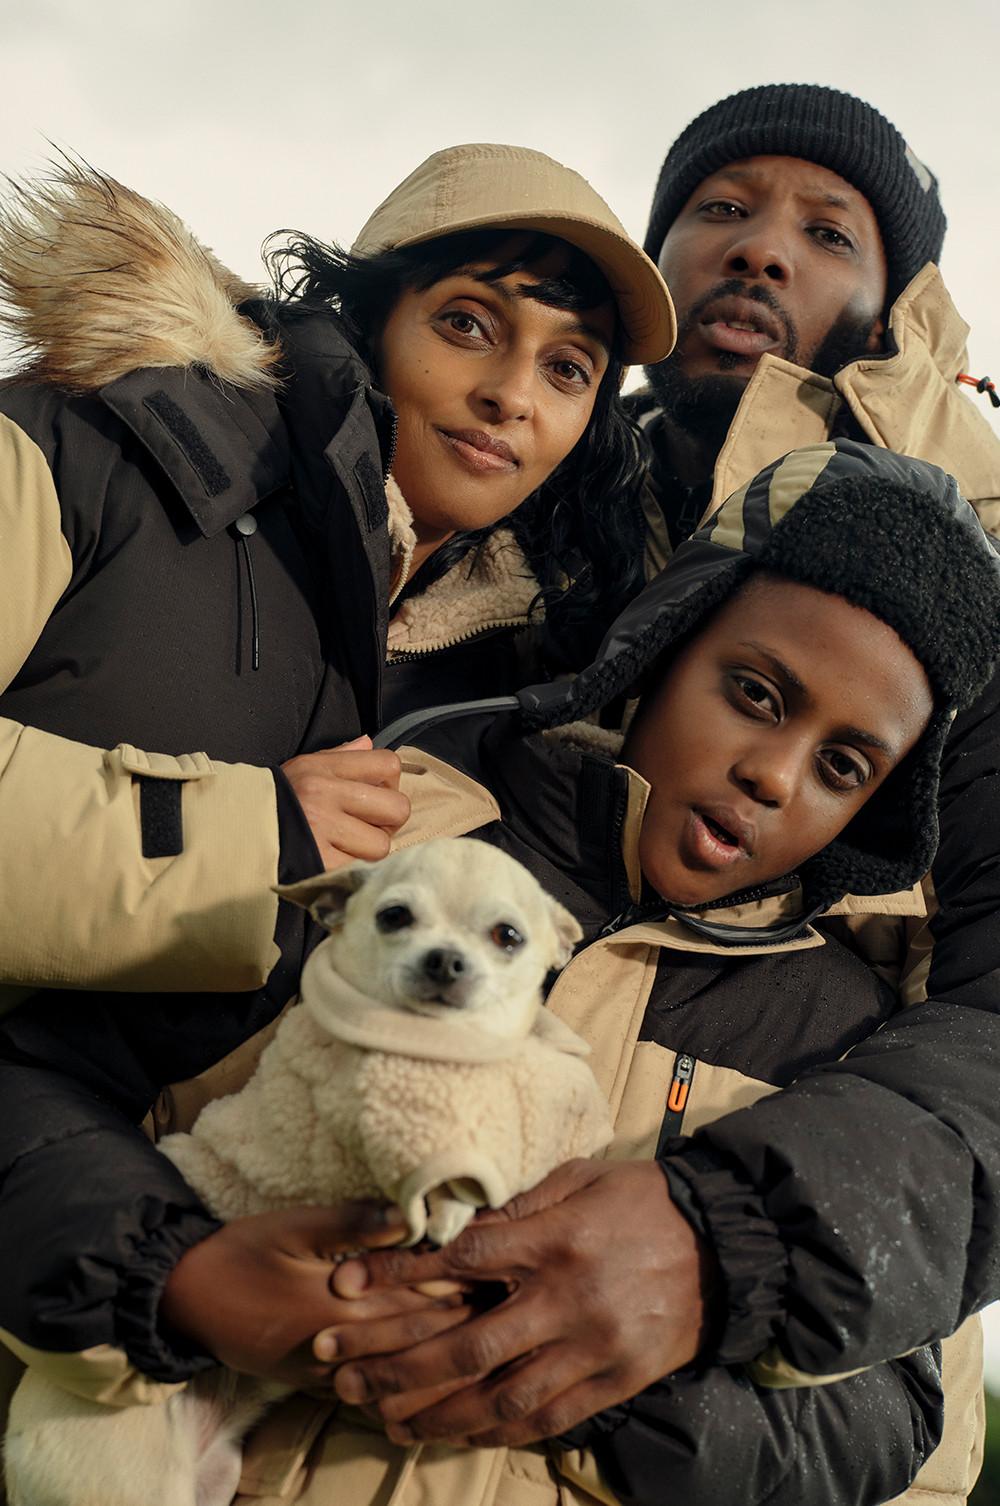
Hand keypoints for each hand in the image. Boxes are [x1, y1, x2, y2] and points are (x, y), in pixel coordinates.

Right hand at [159, 1204, 466, 1388]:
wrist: (186, 1297)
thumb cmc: (241, 1251)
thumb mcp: (292, 1224)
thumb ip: (352, 1223)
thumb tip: (409, 1215)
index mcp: (333, 1306)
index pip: (411, 1303)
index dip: (455, 1291)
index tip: (494, 1277)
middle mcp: (334, 1349)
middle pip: (412, 1342)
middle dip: (458, 1326)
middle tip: (503, 1311)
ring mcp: (323, 1374)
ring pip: (395, 1374)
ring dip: (436, 1361)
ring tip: (480, 1346)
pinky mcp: (313, 1384)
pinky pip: (368, 1391)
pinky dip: (401, 1384)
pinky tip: (429, 1381)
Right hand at [281, 736, 409, 868]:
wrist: (231, 833)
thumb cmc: (274, 800)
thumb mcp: (302, 768)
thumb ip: (339, 756)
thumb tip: (368, 743)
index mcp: (325, 768)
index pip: (387, 765)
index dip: (390, 784)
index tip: (375, 795)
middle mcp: (326, 794)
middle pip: (397, 808)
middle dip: (388, 822)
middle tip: (369, 826)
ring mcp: (323, 829)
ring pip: (381, 845)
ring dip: (369, 850)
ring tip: (349, 846)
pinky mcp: (319, 861)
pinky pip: (358, 867)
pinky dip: (351, 868)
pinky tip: (334, 861)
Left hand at [329, 1159, 717, 1447]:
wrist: (726, 1245)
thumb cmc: (645, 1200)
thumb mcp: (583, 1177)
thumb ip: (522, 1203)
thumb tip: (462, 1220)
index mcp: (555, 1239)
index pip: (461, 1259)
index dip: (398, 1274)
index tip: (346, 1285)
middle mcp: (567, 1299)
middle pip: (468, 1346)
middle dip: (399, 1367)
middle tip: (345, 1380)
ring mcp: (593, 1346)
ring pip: (502, 1396)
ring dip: (439, 1414)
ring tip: (389, 1422)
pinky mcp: (617, 1380)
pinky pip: (549, 1418)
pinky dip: (500, 1431)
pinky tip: (462, 1434)